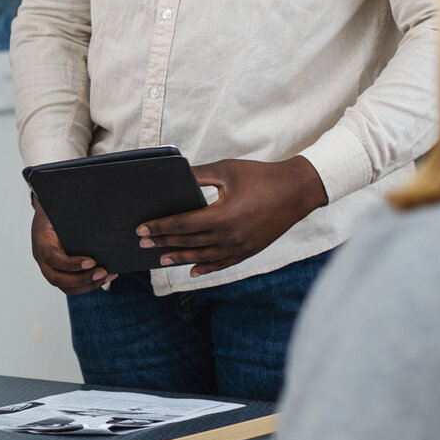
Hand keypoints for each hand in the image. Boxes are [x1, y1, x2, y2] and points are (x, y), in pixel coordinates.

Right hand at [30, 200, 112, 293]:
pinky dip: (87, 285)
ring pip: (64, 286)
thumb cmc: (55, 209)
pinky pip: (70, 285)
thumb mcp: (60, 209)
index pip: (52, 257)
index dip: (71, 264)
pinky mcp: (58, 271)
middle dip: (81, 279)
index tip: (92, 261)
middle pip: (57, 278)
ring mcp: (48, 266)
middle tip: (102, 272)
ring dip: (87, 285)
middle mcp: (41, 257)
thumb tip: (99, 216)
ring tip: (106, 276)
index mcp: (41, 240)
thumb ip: (73, 216)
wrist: (46, 213)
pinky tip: (105, 278)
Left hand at [138, 156, 326, 276]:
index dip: (160, 227)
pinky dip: (206, 268)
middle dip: (163, 243)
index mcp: (222, 216)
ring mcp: (241, 247)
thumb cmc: (261, 176)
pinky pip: (224, 264)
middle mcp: (230, 236)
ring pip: (204, 257)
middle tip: (142, 243)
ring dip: (180, 258)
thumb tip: (175, 178)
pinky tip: (192, 270)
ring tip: (160, 259)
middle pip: (189, 243)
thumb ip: (199, 175)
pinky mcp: (250, 251)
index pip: (182, 225)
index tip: (141, 229)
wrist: (298, 190)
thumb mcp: (227, 169)